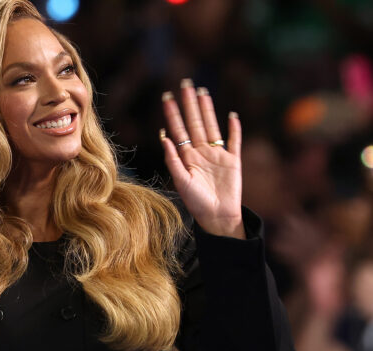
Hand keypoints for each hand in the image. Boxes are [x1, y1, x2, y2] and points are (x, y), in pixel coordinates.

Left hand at [160, 79, 244, 238]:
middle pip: (194, 122)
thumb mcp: (181, 182)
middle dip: (189, 104)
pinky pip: (234, 141)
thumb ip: (173, 160)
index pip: (178, 130)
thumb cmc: (196, 203)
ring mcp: (217, 155)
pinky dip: (234, 129)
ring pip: (211, 126)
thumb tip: (164, 137)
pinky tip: (231, 116)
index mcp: (187, 157)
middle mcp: (201, 152)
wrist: (218, 218)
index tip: (166, 97)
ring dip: (207, 110)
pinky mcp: (233, 161)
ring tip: (203, 92)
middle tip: (185, 84)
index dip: (173, 113)